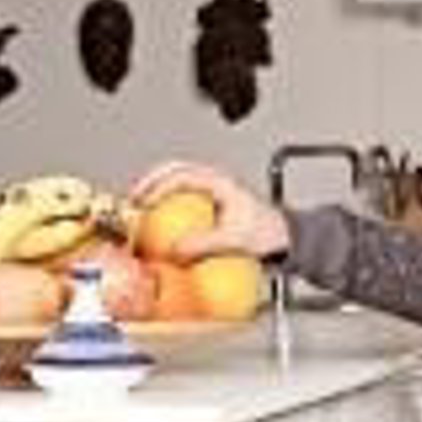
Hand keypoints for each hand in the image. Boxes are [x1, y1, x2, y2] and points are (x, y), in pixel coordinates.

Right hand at [127, 160, 290, 260]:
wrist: (289, 239)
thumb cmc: (270, 234)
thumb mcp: (235, 239)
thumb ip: (205, 244)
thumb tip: (176, 250)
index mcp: (220, 182)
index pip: (180, 175)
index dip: (156, 187)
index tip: (142, 202)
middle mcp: (216, 180)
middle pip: (173, 170)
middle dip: (149, 182)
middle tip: (133, 200)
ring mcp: (214, 189)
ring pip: (177, 179)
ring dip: (157, 189)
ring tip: (141, 206)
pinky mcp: (214, 201)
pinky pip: (185, 195)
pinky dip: (169, 202)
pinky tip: (161, 220)